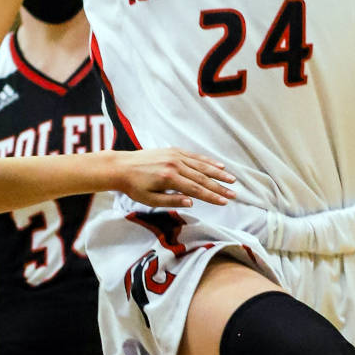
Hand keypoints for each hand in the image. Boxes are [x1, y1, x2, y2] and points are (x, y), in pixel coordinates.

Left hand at [113, 149, 235, 206]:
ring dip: (218, 173)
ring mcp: (175, 155)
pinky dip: (207, 161)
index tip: (224, 201)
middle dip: (219, 187)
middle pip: (202, 177)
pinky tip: (218, 165)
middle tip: (234, 194)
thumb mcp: (150, 200)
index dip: (212, 196)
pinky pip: (194, 156)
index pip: (196, 189)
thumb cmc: (134, 187)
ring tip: (232, 179)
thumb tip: (192, 203)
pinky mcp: (173, 151)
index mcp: (169, 178)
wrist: (121, 166)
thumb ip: (172, 201)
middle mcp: (174, 164)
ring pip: (201, 165)